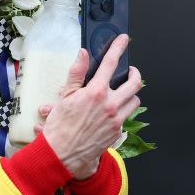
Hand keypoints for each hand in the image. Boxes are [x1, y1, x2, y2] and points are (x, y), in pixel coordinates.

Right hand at [39, 35, 141, 178]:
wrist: (62, 153)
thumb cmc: (60, 125)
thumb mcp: (65, 95)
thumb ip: (76, 73)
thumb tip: (82, 54)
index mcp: (96, 92)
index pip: (111, 63)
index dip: (118, 48)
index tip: (124, 40)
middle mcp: (110, 104)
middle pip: (135, 82)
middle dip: (134, 73)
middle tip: (129, 70)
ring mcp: (116, 119)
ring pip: (135, 100)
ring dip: (130, 93)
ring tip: (122, 92)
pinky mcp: (118, 132)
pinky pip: (126, 117)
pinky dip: (122, 111)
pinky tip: (111, 111)